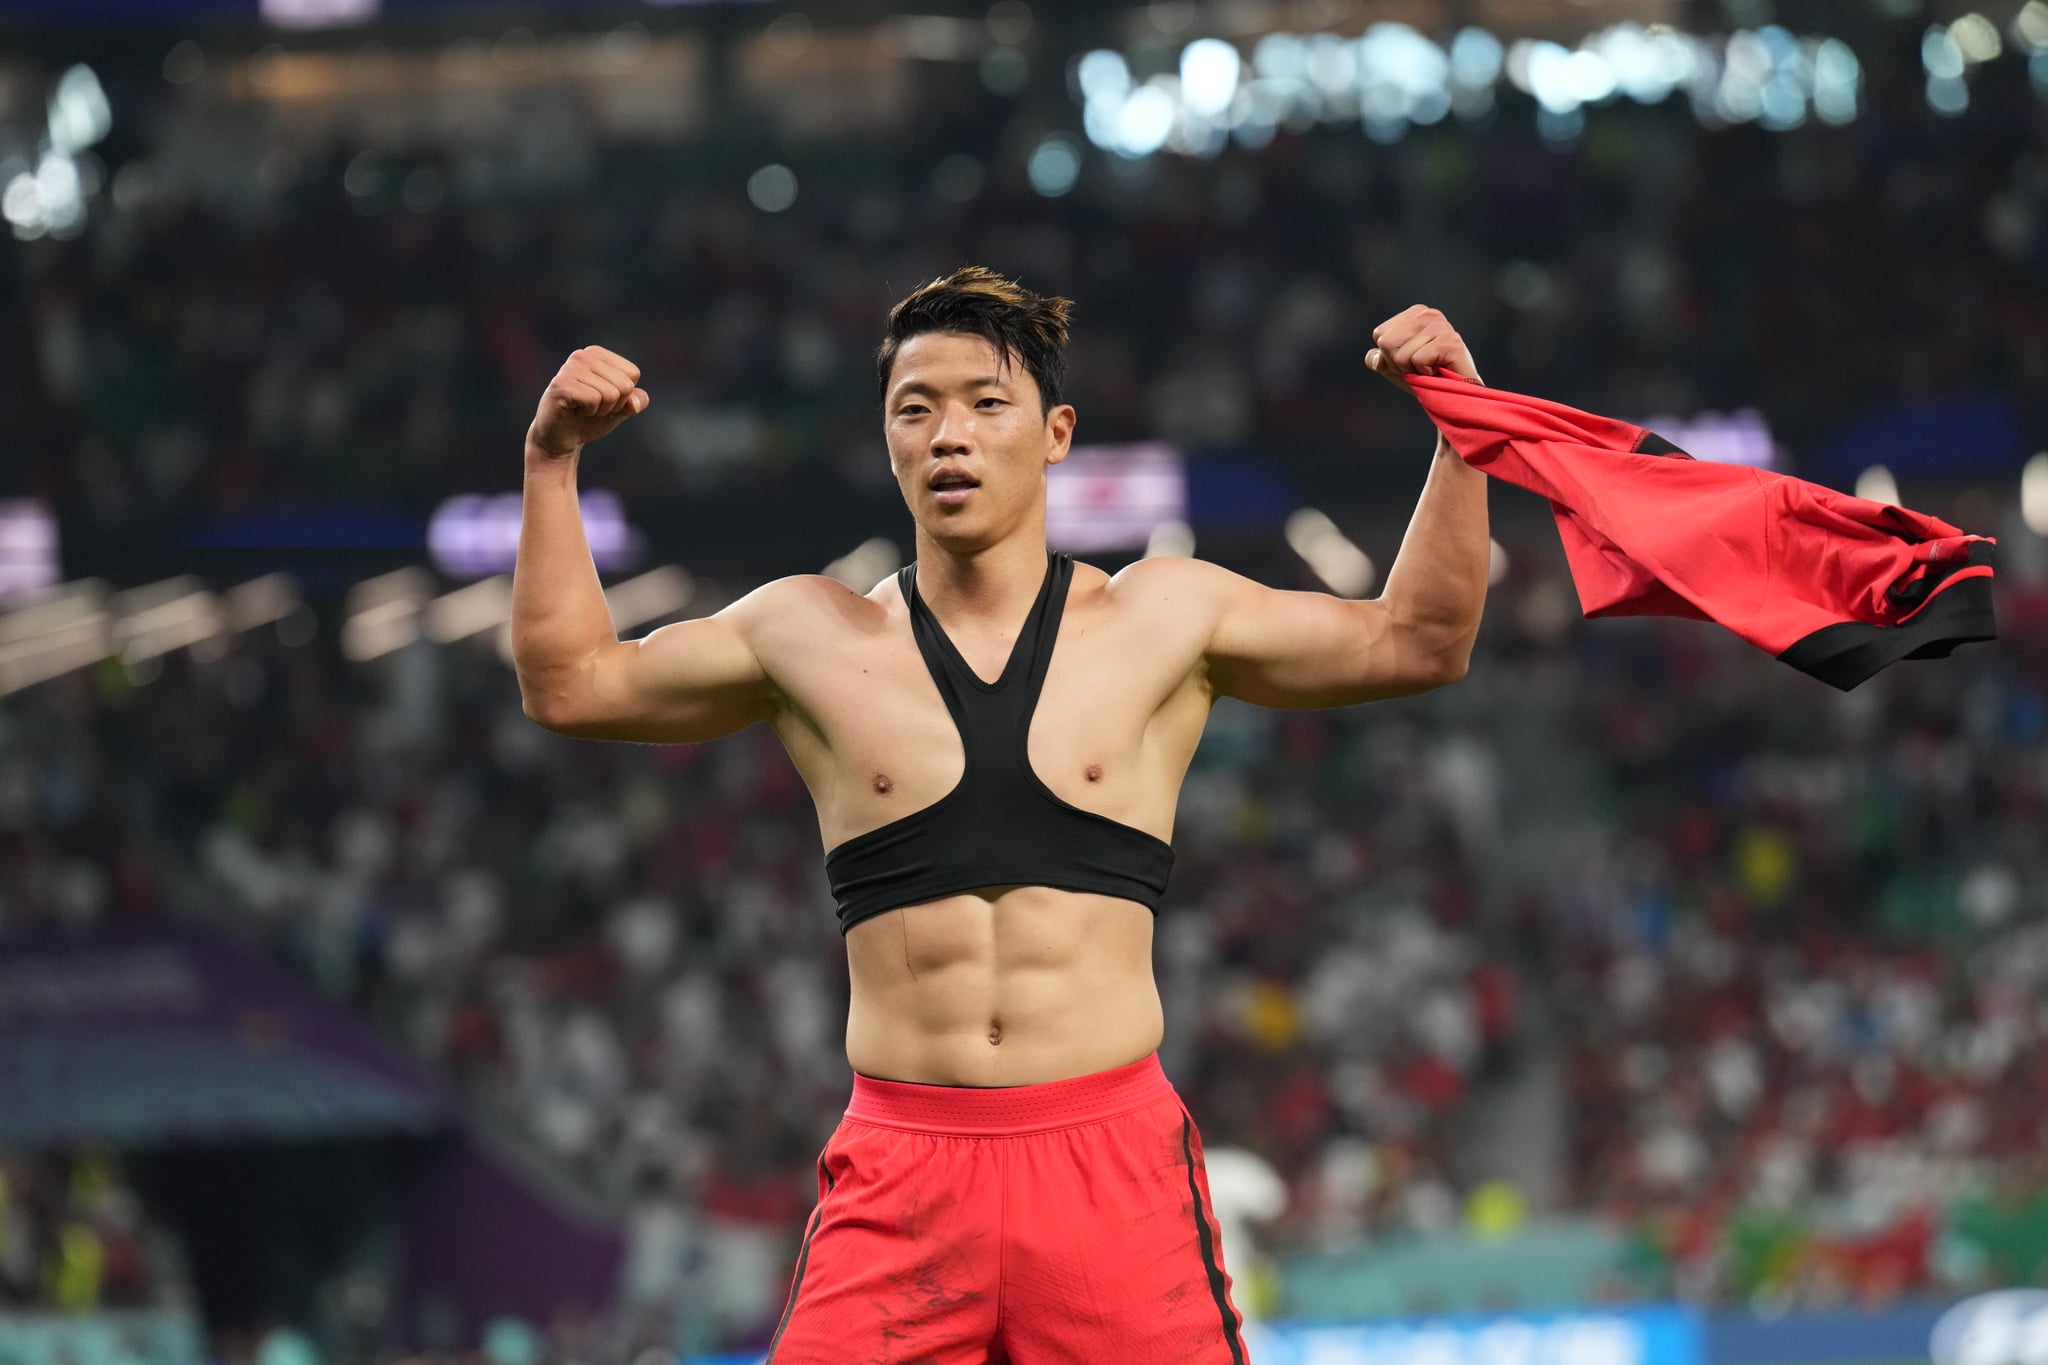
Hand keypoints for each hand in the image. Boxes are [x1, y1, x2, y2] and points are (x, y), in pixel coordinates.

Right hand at [527, 347, 649, 459]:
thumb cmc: (590, 419)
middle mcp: (582, 356)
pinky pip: (594, 400)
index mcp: (597, 354)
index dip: (624, 395)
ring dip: (600, 410)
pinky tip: (574, 410)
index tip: (603, 400)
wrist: (560, 438)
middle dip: (613, 404)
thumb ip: (635, 400)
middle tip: (592, 407)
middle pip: (625, 384)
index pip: (632, 374)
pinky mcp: (561, 385)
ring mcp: (570, 368)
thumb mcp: (620, 408)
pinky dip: (589, 412)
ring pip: (611, 394)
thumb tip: (634, 402)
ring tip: (583, 409)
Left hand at [1365, 306, 1480, 392]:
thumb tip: (1374, 358)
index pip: (1380, 334)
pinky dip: (1425, 373)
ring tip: (1430, 370)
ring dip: (1413, 370)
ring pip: (1400, 354)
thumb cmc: (1426, 380)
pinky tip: (1438, 371)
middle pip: (1386, 342)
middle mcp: (1428, 314)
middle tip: (1420, 368)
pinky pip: (1418, 360)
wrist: (1455, 397)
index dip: (1389, 356)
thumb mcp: (1396, 369)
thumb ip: (1380, 360)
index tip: (1410, 362)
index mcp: (1414, 314)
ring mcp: (1441, 325)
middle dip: (1398, 364)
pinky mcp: (1450, 341)